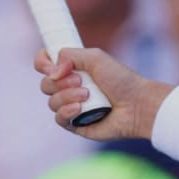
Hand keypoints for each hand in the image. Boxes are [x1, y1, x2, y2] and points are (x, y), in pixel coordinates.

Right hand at [34, 47, 165, 140]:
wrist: (137, 105)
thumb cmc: (121, 80)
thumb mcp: (96, 58)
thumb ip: (71, 55)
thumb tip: (52, 70)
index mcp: (74, 70)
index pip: (45, 64)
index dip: (42, 63)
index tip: (49, 65)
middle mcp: (70, 88)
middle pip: (45, 84)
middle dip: (59, 82)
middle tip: (80, 80)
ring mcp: (72, 106)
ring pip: (51, 102)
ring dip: (67, 96)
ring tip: (87, 95)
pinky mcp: (75, 124)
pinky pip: (58, 118)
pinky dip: (67, 111)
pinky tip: (79, 109)